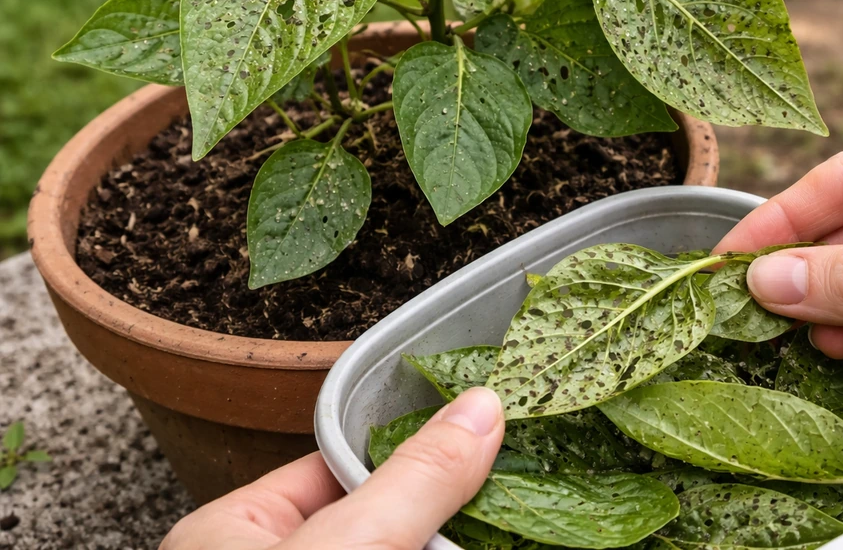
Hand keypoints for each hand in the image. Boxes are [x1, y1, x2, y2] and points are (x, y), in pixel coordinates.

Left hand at [160, 387, 504, 549]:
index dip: (407, 452)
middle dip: (437, 508)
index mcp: (233, 533)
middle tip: (507, 481)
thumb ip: (412, 480)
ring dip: (448, 534)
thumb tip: (481, 406)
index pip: (334, 465)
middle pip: (375, 514)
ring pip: (398, 544)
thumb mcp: (348, 546)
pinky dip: (442, 549)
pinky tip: (489, 536)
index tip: (474, 436)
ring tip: (510, 512)